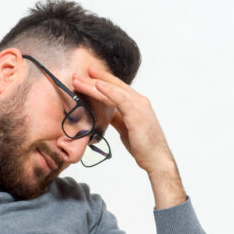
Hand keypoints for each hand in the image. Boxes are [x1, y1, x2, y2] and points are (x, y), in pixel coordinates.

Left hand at [73, 65, 186, 208]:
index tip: (87, 75)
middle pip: (114, 85)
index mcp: (137, 104)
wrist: (156, 159)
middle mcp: (139, 101)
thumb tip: (106, 113)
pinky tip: (97, 85)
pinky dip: (108, 90)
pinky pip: (120, 98)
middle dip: (95, 78)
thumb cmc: (143, 146)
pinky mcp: (137, 114)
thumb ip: (118, 117)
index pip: (117, 88)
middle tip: (77, 74)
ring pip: (113, 90)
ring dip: (95, 84)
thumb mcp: (126, 128)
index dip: (102, 79)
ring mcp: (139, 106)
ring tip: (79, 80)